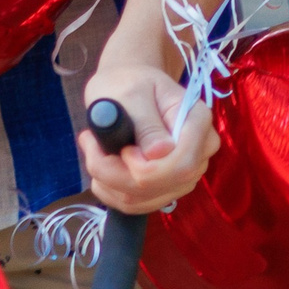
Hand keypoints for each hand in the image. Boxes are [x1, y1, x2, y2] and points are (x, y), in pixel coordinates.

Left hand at [79, 59, 221, 214]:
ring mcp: (185, 174)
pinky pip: (137, 205)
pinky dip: (109, 190)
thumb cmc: (129, 83)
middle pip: (163, 185)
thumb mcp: (132, 92)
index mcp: (197, 121)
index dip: (145, 166)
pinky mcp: (167, 188)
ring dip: (108, 180)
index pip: (182, 164)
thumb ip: (144, 121)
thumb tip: (159, 153)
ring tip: (91, 146)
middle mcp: (199, 153)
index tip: (120, 147)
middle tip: (89, 142)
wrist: (129, 86)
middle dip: (117, 173)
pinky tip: (99, 166)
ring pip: (145, 199)